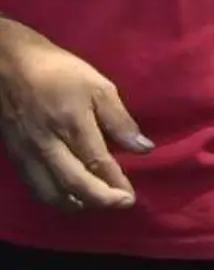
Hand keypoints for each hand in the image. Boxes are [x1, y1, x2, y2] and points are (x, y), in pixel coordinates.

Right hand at [0, 20, 150, 210]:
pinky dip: (53, 198)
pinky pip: (35, 186)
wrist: (7, 65)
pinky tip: (67, 197)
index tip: (130, 197)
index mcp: (72, 125)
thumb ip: (120, 120)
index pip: (97, 164)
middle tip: (120, 204)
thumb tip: (144, 148)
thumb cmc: (58, 71)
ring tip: (97, 204)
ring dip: (76, 205)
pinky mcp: (15, 156)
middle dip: (100, 200)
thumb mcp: (98, 86)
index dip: (115, 185)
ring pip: (50, 192)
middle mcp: (48, 146)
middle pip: (74, 185)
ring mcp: (28, 153)